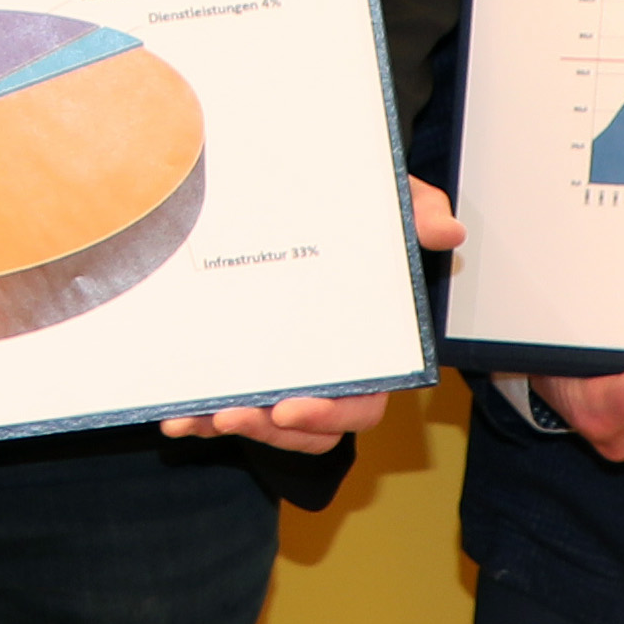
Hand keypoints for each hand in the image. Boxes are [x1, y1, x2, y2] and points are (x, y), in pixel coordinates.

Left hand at [158, 187, 462, 453]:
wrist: (314, 195)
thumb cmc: (358, 214)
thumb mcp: (388, 205)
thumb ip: (417, 213)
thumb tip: (448, 229)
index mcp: (370, 350)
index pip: (363, 403)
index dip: (331, 413)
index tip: (291, 407)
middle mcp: (331, 371)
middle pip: (309, 427)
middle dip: (269, 429)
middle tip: (230, 415)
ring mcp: (290, 374)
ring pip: (267, 424)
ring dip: (230, 426)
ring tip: (191, 418)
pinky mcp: (251, 368)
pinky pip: (233, 407)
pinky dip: (203, 417)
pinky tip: (175, 416)